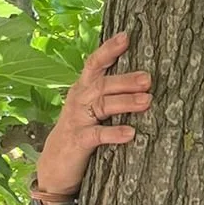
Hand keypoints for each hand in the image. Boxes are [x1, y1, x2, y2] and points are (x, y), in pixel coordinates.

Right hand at [34, 29, 151, 195]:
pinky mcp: (79, 141)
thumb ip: (108, 97)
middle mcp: (79, 100)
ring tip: (146, 101)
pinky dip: (114, 133)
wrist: (55, 167)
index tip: (126, 37)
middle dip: (126, 80)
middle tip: (148, 79)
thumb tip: (141, 85)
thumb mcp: (90, 111)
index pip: (95, 64)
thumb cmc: (79, 134)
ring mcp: (78, 120)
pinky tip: (131, 133)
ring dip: (126, 102)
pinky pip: (98, 134)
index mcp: (83, 89)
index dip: (109, 50)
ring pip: (103, 106)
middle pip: (103, 84)